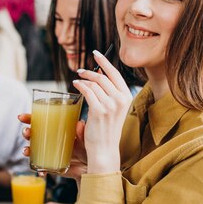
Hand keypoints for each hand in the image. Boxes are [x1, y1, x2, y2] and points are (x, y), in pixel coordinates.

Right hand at [17, 113, 86, 182]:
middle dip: (27, 132)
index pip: (40, 121)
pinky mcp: (51, 166)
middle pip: (33, 134)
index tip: (22, 117)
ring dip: (27, 150)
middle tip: (27, 133)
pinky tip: (41, 172)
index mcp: (56, 130)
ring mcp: (49, 153)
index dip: (30, 118)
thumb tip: (79, 124)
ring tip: (27, 151)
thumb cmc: (88, 149)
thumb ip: (83, 133)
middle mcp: (50, 141)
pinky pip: (41, 168)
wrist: (90, 168)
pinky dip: (39, 170)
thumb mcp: (86, 139)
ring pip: (33, 150)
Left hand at [72, 50, 131, 173]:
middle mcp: (121, 99)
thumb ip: (110, 93)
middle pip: (103, 76)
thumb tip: (98, 75)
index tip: (96, 54)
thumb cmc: (107, 129)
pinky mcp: (99, 110)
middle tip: (80, 70)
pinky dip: (80, 85)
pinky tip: (75, 85)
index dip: (104, 62)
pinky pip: (87, 91)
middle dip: (90, 71)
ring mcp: (111, 105)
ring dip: (83, 78)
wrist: (105, 149)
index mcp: (127, 96)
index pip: (115, 73)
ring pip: (94, 83)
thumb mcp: (114, 109)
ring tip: (77, 79)